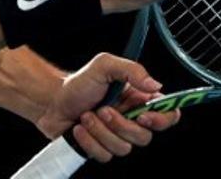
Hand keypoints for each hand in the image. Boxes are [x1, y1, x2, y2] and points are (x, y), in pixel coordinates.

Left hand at [35, 53, 181, 162]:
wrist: (52, 102)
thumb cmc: (78, 83)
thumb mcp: (105, 65)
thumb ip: (132, 70)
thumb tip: (155, 84)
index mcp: (139, 99)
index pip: (168, 114)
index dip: (162, 119)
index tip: (144, 115)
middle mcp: (131, 119)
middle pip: (144, 136)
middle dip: (121, 125)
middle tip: (103, 109)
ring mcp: (117, 136)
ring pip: (123, 148)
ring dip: (101, 132)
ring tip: (87, 116)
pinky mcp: (102, 149)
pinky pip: (105, 156)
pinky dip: (89, 142)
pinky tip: (80, 128)